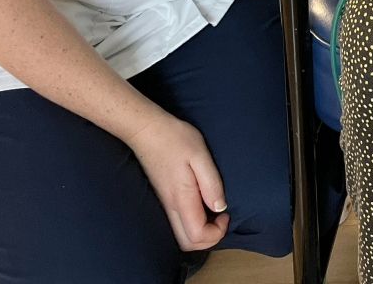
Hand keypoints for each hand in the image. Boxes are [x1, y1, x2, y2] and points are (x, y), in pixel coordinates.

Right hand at [125, 113, 228, 250]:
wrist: (147, 130)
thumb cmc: (175, 139)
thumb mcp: (200, 156)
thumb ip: (211, 184)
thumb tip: (220, 208)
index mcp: (181, 199)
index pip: (197, 236)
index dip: (217, 232)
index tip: (225, 212)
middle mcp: (169, 207)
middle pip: (187, 243)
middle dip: (209, 237)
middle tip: (221, 215)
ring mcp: (163, 204)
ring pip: (181, 236)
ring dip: (200, 231)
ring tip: (213, 210)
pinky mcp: (162, 199)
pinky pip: (177, 223)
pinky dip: (192, 223)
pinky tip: (201, 204)